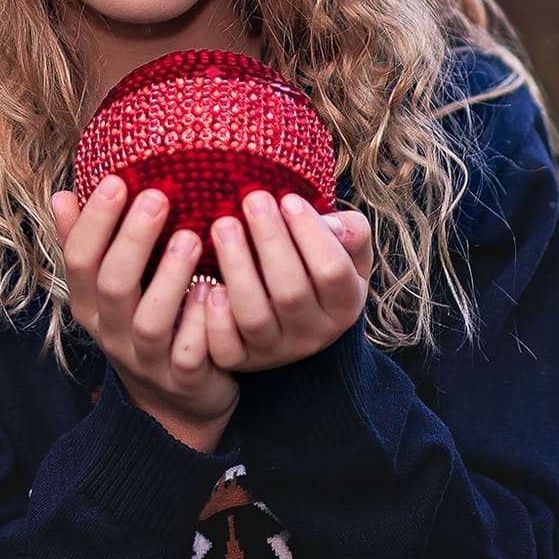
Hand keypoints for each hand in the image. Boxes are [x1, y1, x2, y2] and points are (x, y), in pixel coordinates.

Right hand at [52, 177, 237, 447]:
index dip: (95, 222)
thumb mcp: (110, 287)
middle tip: (159, 197)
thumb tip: (62, 195)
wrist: (176, 401)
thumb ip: (87, 244)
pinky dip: (201, 323)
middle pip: (113, 287)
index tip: (118, 179)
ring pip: (151, 322)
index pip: (79, 261)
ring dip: (169, 278)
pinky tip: (215, 292)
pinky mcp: (185, 380)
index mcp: (90, 305)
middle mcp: (112, 333)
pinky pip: (191, 355)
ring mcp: (148, 360)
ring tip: (191, 238)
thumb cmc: (144, 321)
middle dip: (132, 240)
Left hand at [201, 190, 373, 373]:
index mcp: (344, 305)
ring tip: (223, 225)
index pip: (333, 272)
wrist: (295, 319)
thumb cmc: (316, 269)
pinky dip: (214, 317)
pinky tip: (207, 282)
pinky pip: (225, 348)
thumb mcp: (346, 252)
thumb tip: (333, 223)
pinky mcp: (240, 360)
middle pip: (291, 292)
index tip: (289, 199)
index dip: (311, 234)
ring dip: (236, 268)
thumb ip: (351, 233)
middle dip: (270, 240)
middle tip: (253, 199)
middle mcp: (312, 334)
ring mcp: (275, 350)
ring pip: (254, 317)